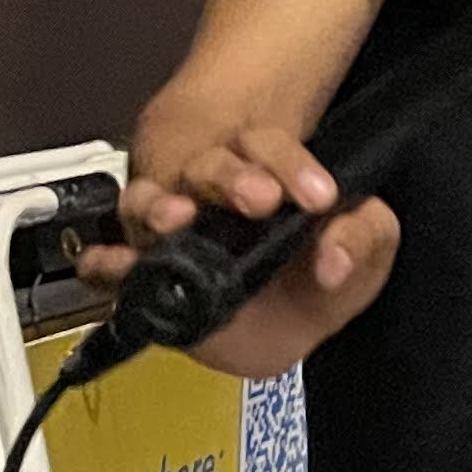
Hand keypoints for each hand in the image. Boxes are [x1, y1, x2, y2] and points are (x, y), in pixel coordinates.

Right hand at [83, 103, 403, 378]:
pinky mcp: (142, 274)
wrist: (283, 324)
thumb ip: (362, 240)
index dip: (292, 165)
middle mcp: (209, 195)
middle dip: (231, 177)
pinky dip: (107, 264)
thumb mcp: (364, 249)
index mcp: (265, 174)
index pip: (269, 147)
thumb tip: (333, 260)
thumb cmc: (318, 273)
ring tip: (176, 217)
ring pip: (148, 200)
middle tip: (260, 197)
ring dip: (158, 207)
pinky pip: (108, 265)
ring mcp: (169, 231)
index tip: (321, 196)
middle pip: (207, 165)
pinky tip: (118, 265)